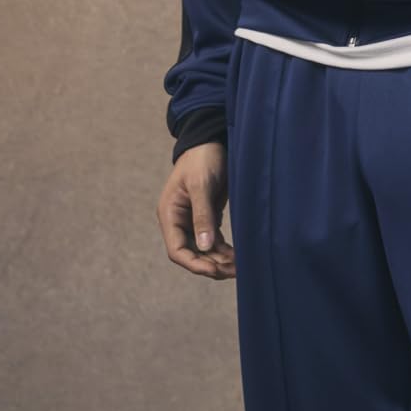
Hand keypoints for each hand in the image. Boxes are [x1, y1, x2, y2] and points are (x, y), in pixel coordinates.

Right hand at [157, 142, 235, 278]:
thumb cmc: (203, 158)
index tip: (215, 270)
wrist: (211, 139)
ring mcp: (192, 220)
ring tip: (240, 266)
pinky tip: (238, 256)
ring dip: (220, 260)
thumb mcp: (201, 185)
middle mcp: (179, 221)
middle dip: (211, 265)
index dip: (195, 264)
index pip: (177, 250)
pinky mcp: (207, 217)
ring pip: (204, 251)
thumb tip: (205, 246)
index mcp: (170, 214)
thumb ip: (202, 216)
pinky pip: (214, 241)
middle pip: (192, 254)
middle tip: (235, 271)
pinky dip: (224, 251)